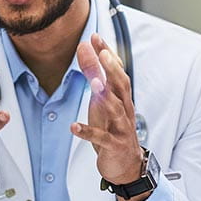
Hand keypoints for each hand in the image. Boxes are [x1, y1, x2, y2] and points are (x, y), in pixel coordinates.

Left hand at [71, 33, 145, 200]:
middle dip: (112, 68)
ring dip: (104, 96)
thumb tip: (87, 51)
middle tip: (101, 52)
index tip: (95, 37)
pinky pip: (101, 138)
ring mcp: (121, 127)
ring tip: (93, 83)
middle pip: (121, 85)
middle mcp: (124, 109)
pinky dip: (88, 132)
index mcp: (122, 97)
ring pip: (115, 109)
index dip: (108, 53)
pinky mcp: (113, 145)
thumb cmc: (114, 128)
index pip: (117, 70)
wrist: (126, 164)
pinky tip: (73, 126)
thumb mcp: (104, 101)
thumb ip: (96, 77)